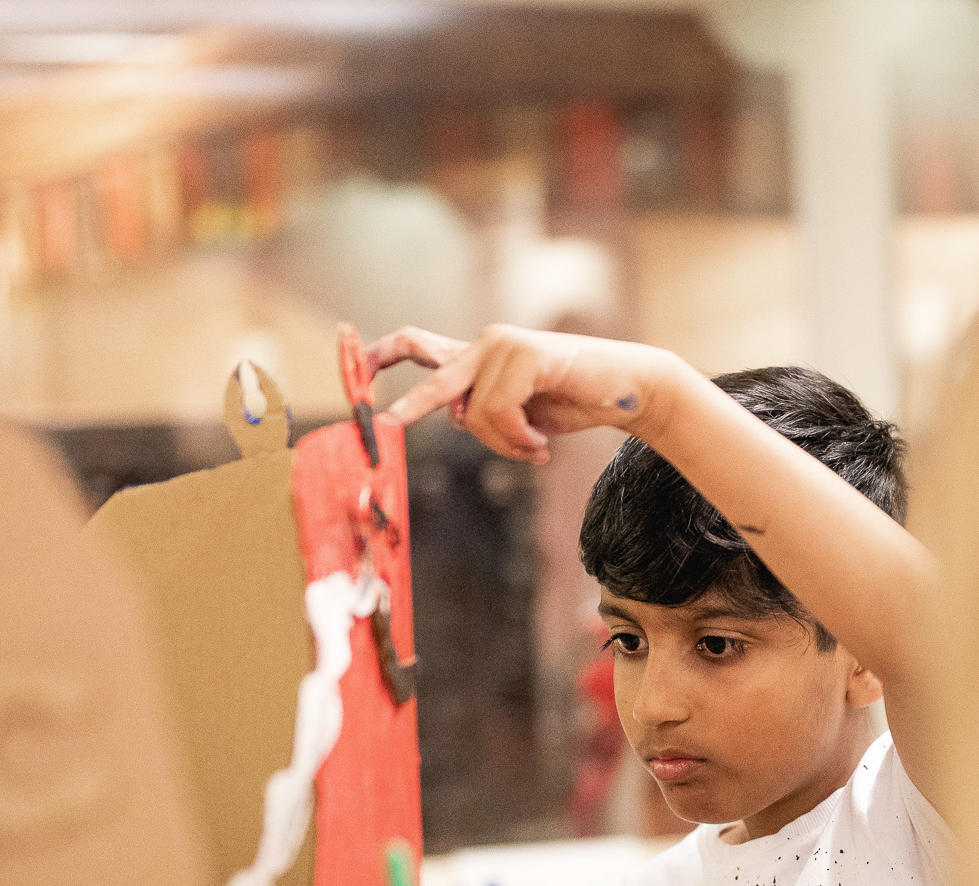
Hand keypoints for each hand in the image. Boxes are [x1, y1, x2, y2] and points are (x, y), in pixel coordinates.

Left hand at [369, 324, 682, 463]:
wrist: (625, 390)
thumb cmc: (571, 402)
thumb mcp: (517, 416)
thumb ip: (483, 414)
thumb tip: (456, 417)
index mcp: (476, 358)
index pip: (416, 344)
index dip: (380, 355)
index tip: (352, 366)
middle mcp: (484, 345)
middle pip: (433, 375)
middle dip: (410, 404)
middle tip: (386, 425)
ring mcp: (504, 345)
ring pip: (472, 414)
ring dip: (502, 445)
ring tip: (533, 447)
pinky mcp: (524, 354)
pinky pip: (498, 413)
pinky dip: (518, 439)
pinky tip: (542, 442)